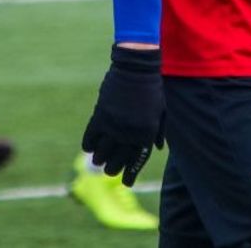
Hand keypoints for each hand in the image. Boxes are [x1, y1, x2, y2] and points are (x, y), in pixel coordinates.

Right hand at [82, 45, 164, 186]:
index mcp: (147, 133)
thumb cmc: (151, 88)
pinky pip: (90, 138)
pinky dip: (89, 145)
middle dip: (113, 169)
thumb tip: (156, 149)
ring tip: (99, 161)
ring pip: (102, 153)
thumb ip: (158, 131)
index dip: (131, 173)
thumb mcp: (161, 111)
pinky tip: (89, 147)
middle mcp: (130, 133)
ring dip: (99, 160)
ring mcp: (114, 126)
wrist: (136, 67)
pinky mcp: (100, 116)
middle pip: (118, 160)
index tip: (126, 182)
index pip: (137, 160)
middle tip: (110, 170)